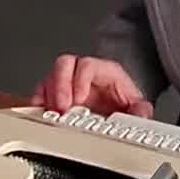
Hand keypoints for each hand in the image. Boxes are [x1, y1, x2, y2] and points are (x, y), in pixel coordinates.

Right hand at [31, 55, 154, 117]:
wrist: (117, 105)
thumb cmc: (122, 100)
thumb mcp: (136, 104)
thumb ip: (140, 109)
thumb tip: (141, 114)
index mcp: (102, 70)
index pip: (86, 64)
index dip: (79, 80)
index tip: (79, 99)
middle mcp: (81, 73)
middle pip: (63, 65)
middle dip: (59, 86)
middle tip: (62, 107)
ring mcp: (66, 82)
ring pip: (49, 77)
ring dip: (47, 96)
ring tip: (51, 113)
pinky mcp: (55, 94)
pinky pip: (40, 92)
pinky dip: (38, 102)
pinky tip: (40, 112)